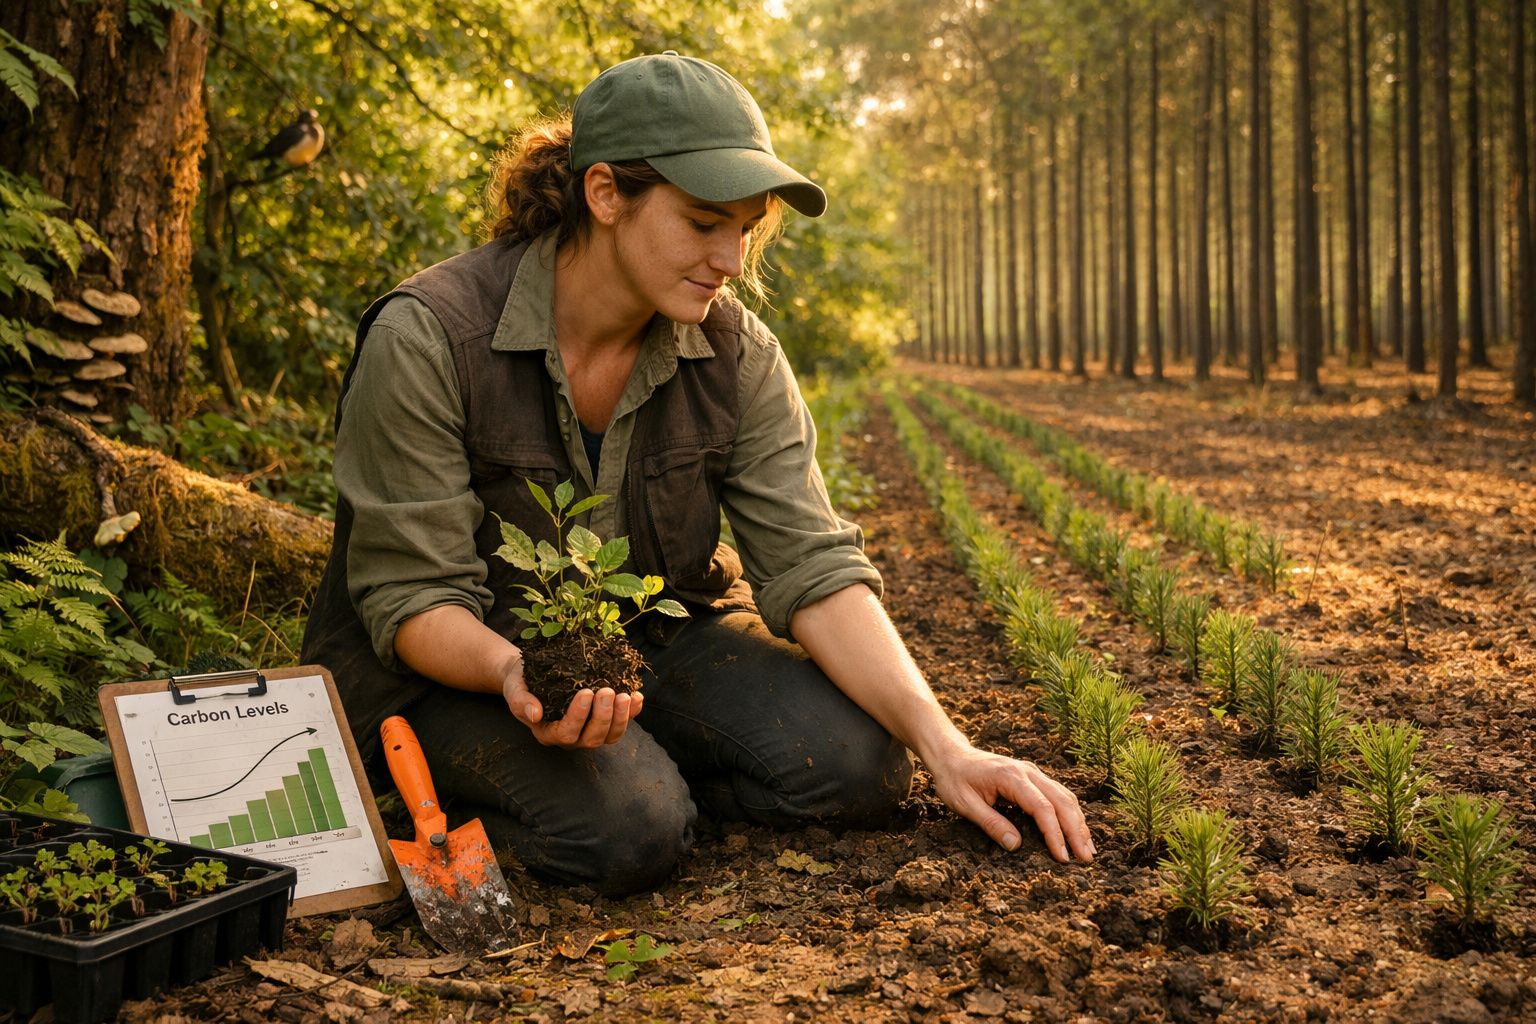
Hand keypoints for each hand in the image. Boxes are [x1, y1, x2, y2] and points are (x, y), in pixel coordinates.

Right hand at [499, 650, 641, 748]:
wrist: (532, 675)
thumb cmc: (522, 682)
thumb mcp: (514, 688)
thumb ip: (520, 701)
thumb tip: (535, 714)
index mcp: (547, 733)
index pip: (566, 732)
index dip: (578, 716)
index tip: (586, 692)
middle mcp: (570, 738)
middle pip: (592, 738)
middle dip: (603, 716)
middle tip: (607, 691)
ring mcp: (588, 731)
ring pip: (610, 736)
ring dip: (621, 718)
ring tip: (626, 695)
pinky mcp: (603, 721)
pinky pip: (621, 724)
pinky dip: (632, 713)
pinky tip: (637, 696)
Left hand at [928, 745, 1094, 863]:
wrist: (952, 756)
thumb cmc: (955, 780)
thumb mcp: (965, 804)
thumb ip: (991, 823)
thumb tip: (1015, 846)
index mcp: (1011, 778)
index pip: (1042, 808)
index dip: (1055, 834)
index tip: (1063, 857)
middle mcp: (1027, 772)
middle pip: (1062, 801)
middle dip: (1076, 831)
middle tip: (1086, 859)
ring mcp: (1032, 773)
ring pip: (1065, 796)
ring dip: (1078, 823)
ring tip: (1088, 849)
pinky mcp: (1033, 778)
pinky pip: (1058, 794)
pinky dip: (1071, 813)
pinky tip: (1077, 830)